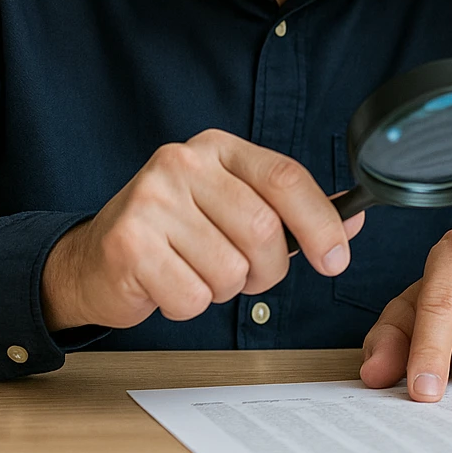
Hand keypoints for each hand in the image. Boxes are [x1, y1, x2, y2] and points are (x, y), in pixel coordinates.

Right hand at [41, 129, 363, 331]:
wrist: (96, 258)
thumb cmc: (180, 232)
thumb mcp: (237, 204)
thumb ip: (293, 211)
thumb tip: (355, 219)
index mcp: (218, 147)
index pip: (286, 178)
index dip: (321, 222)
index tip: (337, 258)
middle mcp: (183, 163)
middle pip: (264, 230)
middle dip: (268, 269)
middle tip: (248, 274)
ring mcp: (152, 201)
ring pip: (230, 270)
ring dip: (225, 289)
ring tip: (199, 271)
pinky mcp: (128, 245)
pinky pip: (193, 297)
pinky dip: (190, 305)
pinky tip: (169, 283)